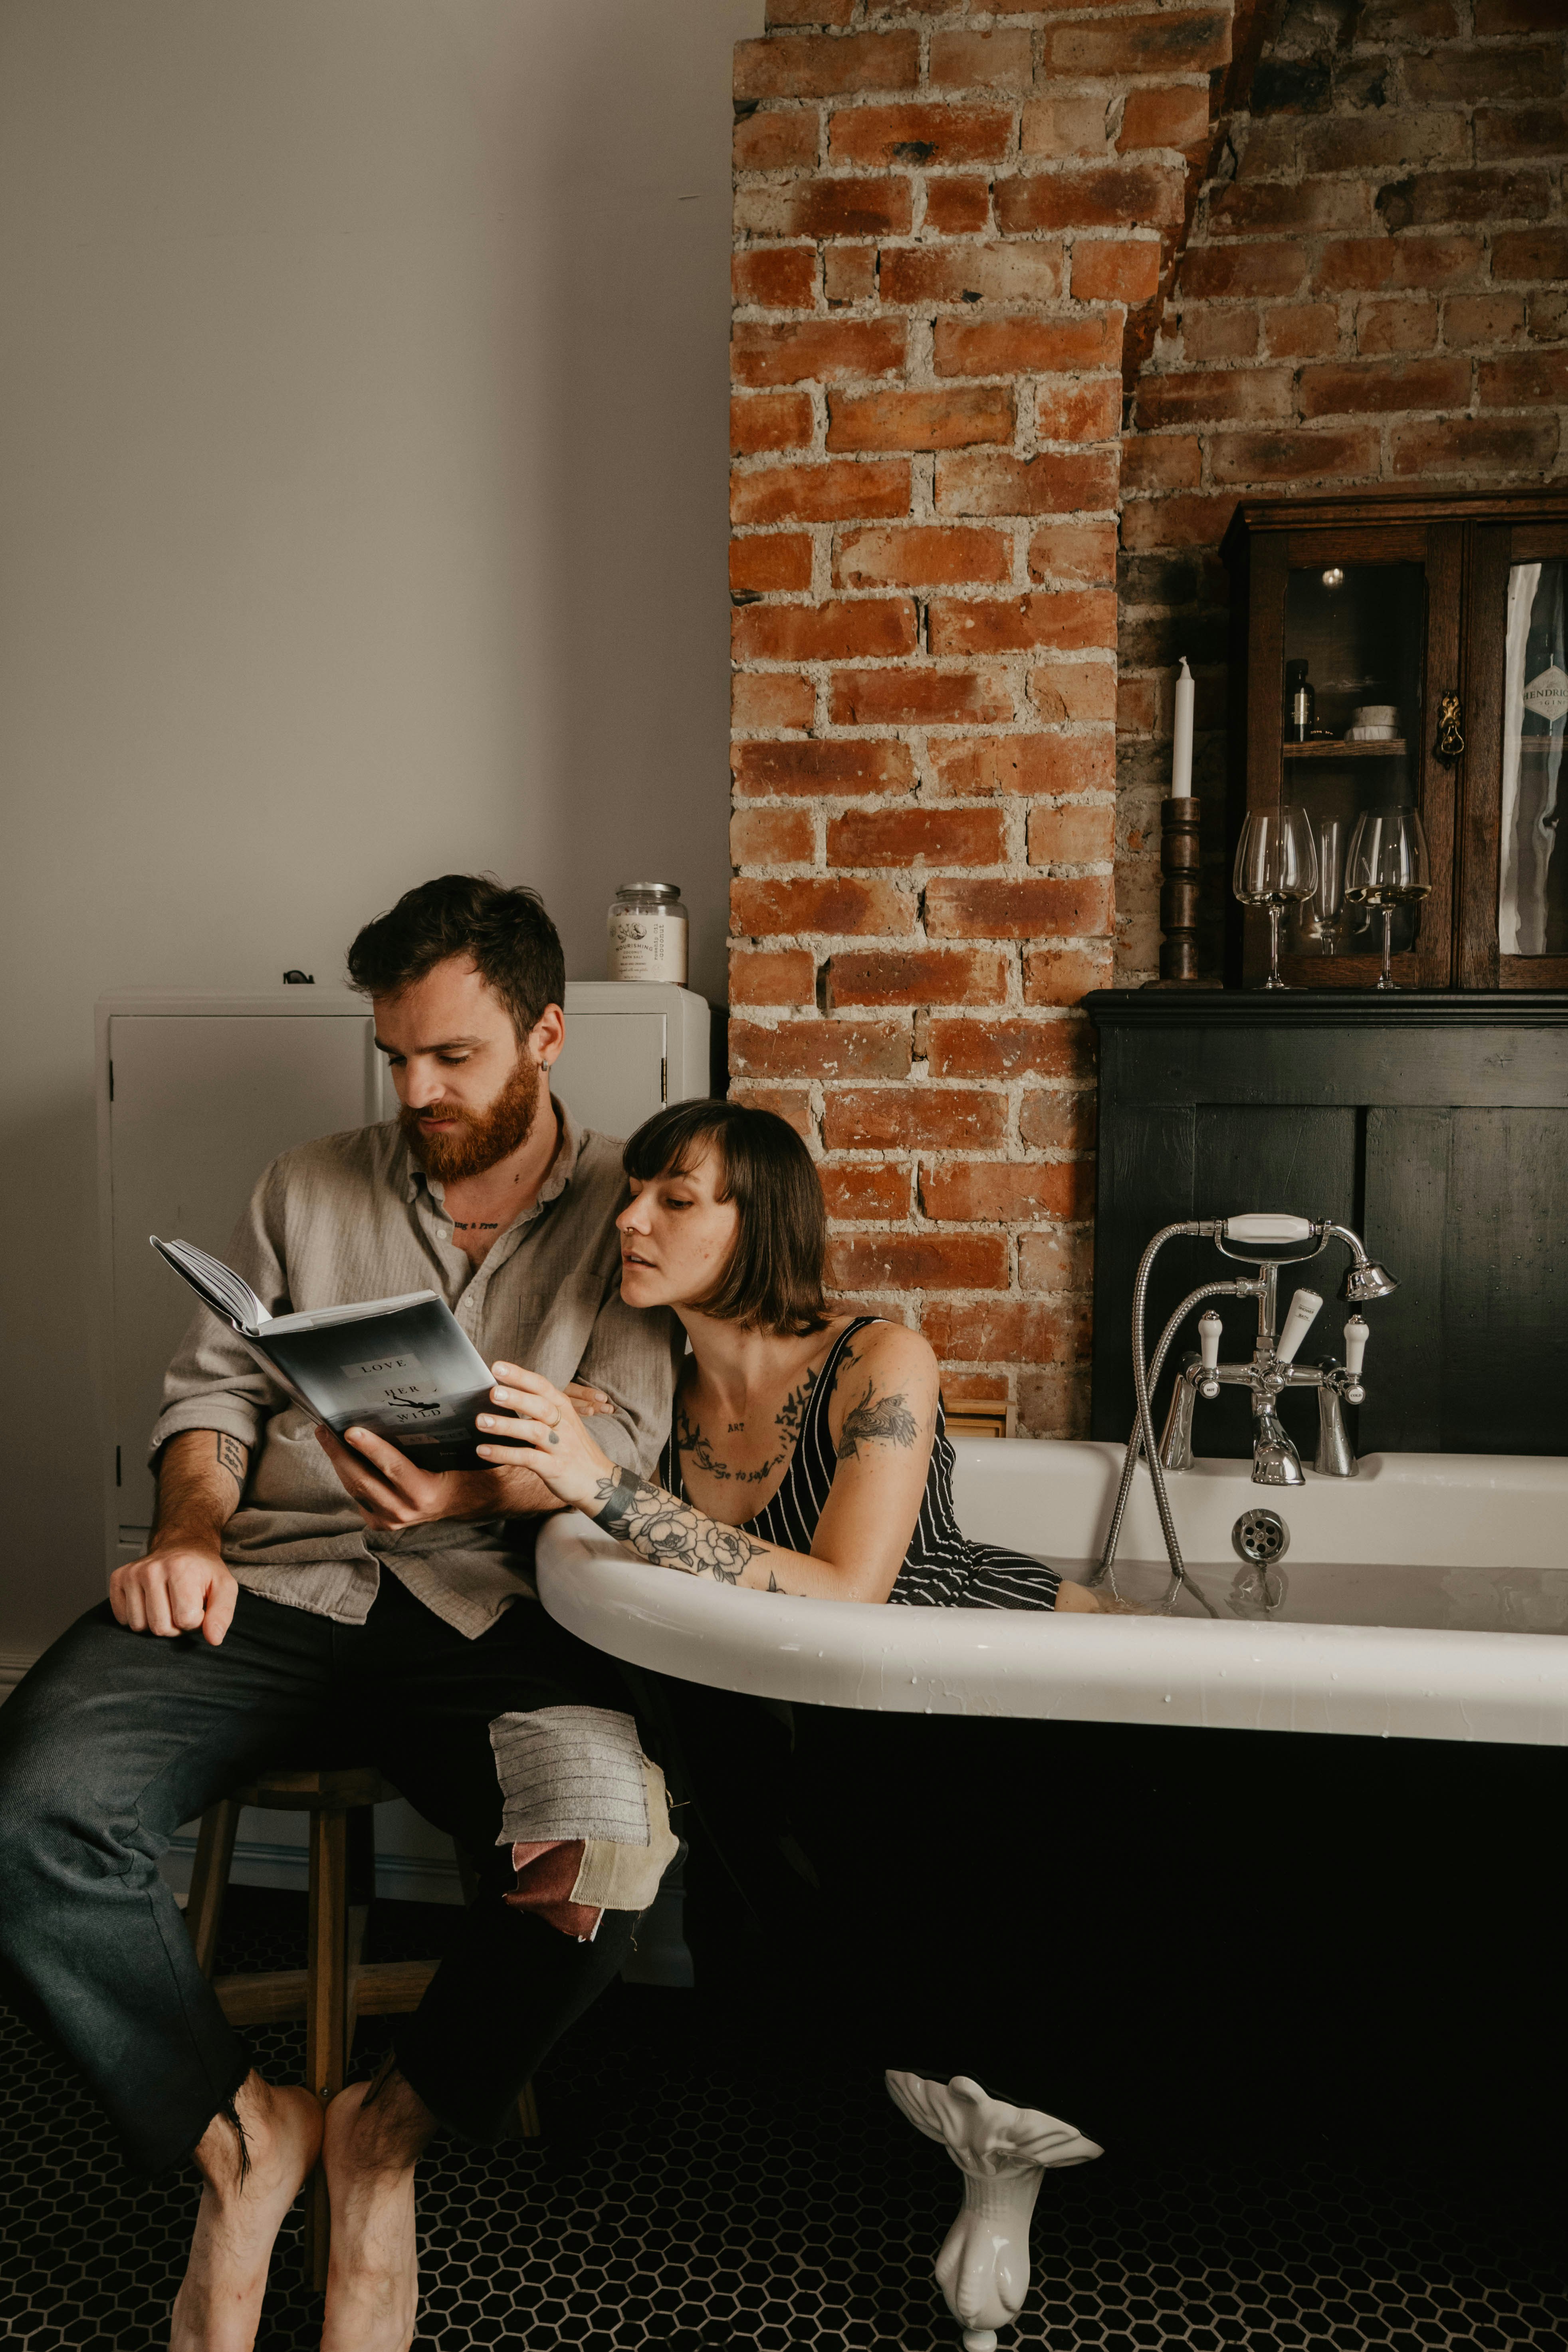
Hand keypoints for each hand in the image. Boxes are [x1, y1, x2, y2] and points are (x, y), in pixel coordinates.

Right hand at [110, 1540, 237, 1645]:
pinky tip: (149, 1602)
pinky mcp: (117, 1579)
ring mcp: (131, 1574)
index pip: (186, 1620)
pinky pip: (123, 1619)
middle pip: (160, 1627)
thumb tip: (213, 1638)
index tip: (199, 1606)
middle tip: (182, 1606)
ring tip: (167, 1604)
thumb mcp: (224, 1587)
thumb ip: (222, 1613)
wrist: (181, 1547)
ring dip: (156, 1623)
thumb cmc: (202, 1571)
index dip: (196, 1621)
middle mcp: (151, 1569)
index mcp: (180, 1568)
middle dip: (176, 1625)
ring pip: (139, 1626)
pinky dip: (138, 1618)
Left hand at [313, 1423, 539, 1530]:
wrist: (468, 1503)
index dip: (370, 1448)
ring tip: (326, 1436)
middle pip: (362, 1480)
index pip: (393, 1467)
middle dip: (339, 1453)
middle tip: (324, 1428)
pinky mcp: (380, 1522)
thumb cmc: (464, 1470)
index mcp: (425, 1493)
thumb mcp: (458, 1453)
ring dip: (338, 1462)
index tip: (350, 1430)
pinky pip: (357, 1495)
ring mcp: (390, 1520)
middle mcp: (404, 1511)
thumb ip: (441, 1436)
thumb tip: (413, 1410)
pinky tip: (340, 1455)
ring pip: (354, 1488)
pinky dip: (347, 1474)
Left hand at [475, 1362, 616, 1513]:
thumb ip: (540, 1409)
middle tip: (492, 1392)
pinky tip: (483, 1451)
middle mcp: (563, 1424)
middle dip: (516, 1397)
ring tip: (481, 1421)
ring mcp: (560, 1446)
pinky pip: (527, 1458)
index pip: (541, 1386)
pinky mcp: (555, 1468)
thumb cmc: (573, 1449)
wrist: (598, 1480)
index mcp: (563, 1408)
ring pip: (534, 1431)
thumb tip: (506, 1394)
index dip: (520, 1376)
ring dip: (507, 1425)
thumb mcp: (562, 1423)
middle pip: (540, 1405)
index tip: (497, 1366)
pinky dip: (504, 1454)